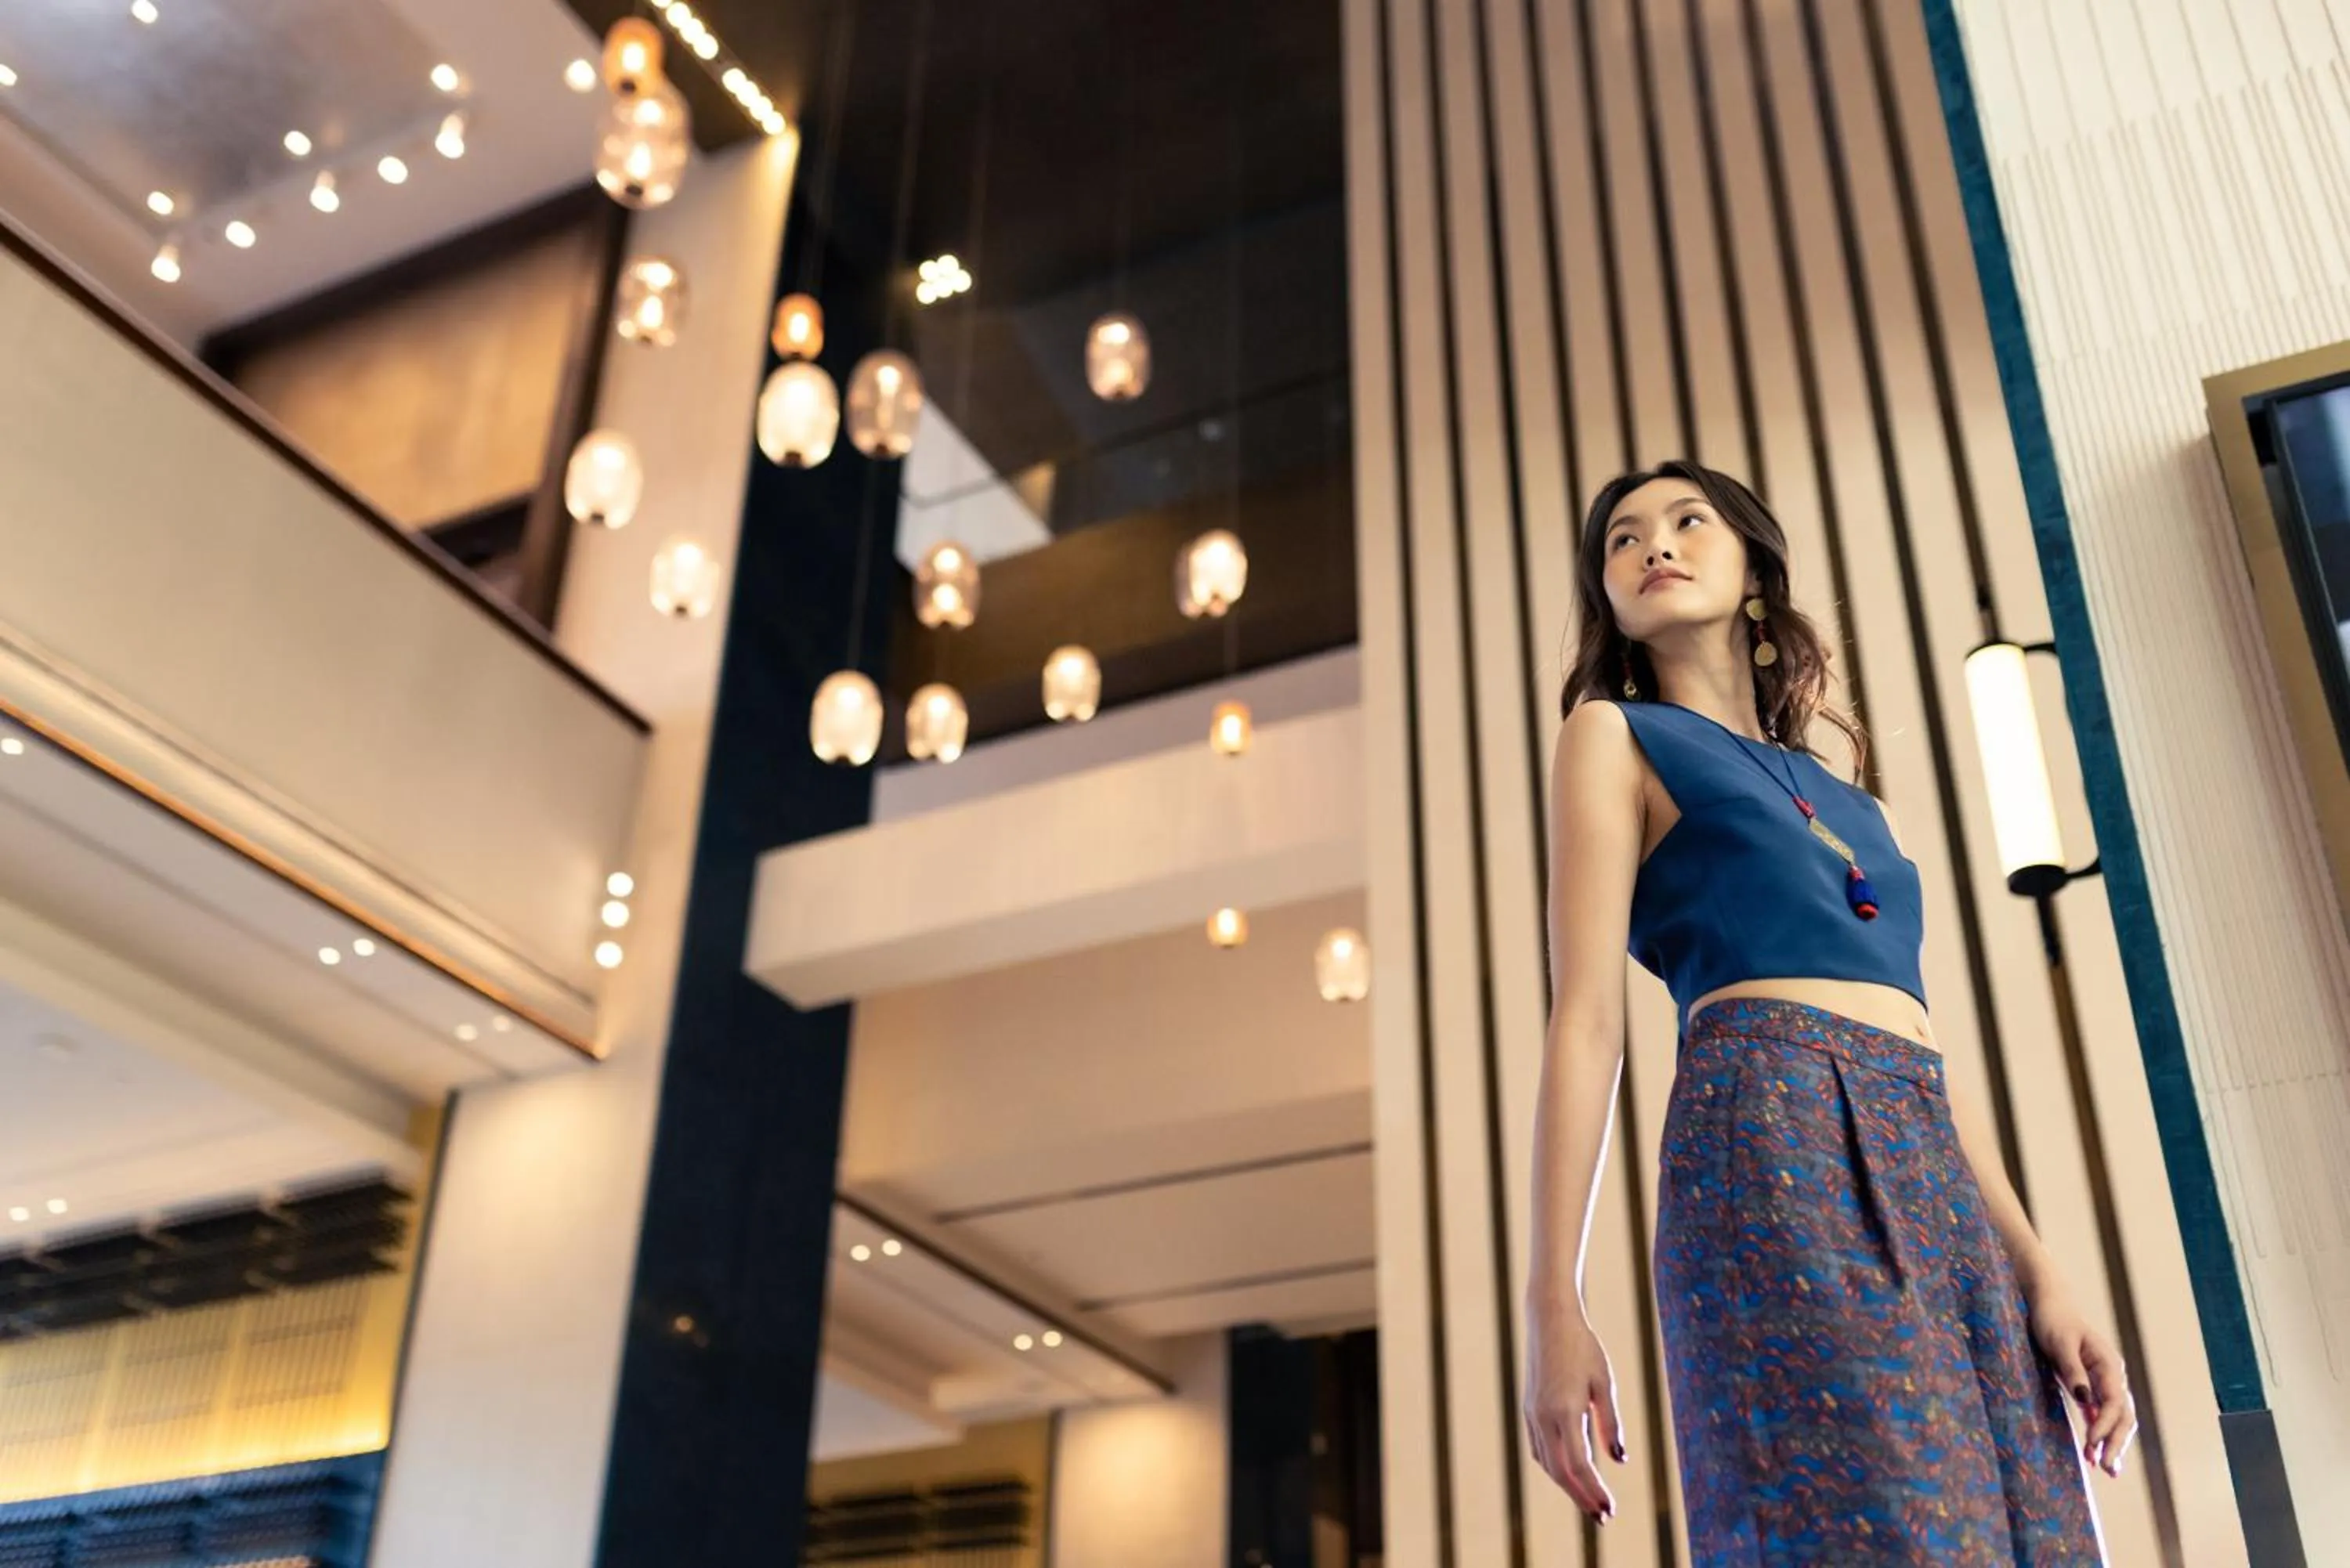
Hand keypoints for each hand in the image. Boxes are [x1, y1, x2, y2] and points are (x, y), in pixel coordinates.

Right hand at [1521, 1297, 1625, 1522]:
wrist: (1549, 1319)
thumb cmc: (1583, 1347)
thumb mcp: (1604, 1383)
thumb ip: (1610, 1424)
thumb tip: (1618, 1460)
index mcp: (1564, 1411)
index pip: (1579, 1465)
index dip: (1594, 1491)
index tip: (1610, 1510)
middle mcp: (1543, 1416)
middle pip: (1560, 1472)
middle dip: (1581, 1497)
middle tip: (1603, 1516)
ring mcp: (1532, 1413)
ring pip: (1547, 1463)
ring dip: (1567, 1485)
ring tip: (1589, 1501)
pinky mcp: (1529, 1408)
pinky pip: (1539, 1448)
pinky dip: (1554, 1467)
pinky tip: (1569, 1472)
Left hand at [2029, 1287, 2136, 1477]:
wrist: (2049, 1304)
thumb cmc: (2053, 1320)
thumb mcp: (2060, 1343)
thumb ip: (2072, 1370)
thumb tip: (2085, 1398)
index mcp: (2108, 1364)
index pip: (2114, 1401)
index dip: (2105, 1424)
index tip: (2092, 1443)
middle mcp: (2112, 1374)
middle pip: (2123, 1414)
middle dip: (2116, 1442)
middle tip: (2108, 1469)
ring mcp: (2104, 1381)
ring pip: (2116, 1417)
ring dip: (2112, 1442)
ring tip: (2108, 1469)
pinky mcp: (2091, 1385)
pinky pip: (2102, 1414)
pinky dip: (2101, 1433)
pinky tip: (2095, 1452)